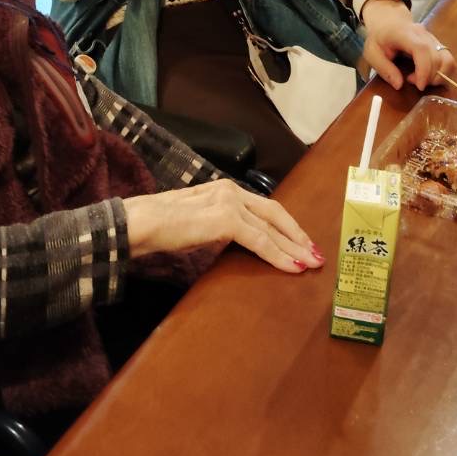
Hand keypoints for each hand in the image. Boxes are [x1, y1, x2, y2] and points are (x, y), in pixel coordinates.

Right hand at [123, 181, 322, 272]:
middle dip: (298, 236)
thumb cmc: (159, 227)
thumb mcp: (196, 223)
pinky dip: (279, 255)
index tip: (301, 242)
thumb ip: (216, 226)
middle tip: (316, 254)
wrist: (140, 223)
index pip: (264, 207)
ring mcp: (229, 202)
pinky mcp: (226, 219)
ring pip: (272, 229)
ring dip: (294, 248)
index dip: (286, 226)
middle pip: (275, 214)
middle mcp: (230, 190)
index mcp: (223, 189)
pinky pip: (260, 241)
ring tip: (311, 263)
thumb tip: (235, 243)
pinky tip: (292, 267)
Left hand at [358, 0, 455, 91]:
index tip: (419, 86)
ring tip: (422, 80)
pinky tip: (428, 75)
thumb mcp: (372, 53)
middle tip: (412, 81)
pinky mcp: (438, 44)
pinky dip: (443, 72)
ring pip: (447, 59)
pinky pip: (448, 60)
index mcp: (404, 34)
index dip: (424, 70)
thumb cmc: (379, 38)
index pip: (421, 50)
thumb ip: (384, 69)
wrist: (389, 21)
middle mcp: (423, 34)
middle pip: (437, 57)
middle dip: (428, 77)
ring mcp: (433, 38)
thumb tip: (399, 85)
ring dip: (439, 76)